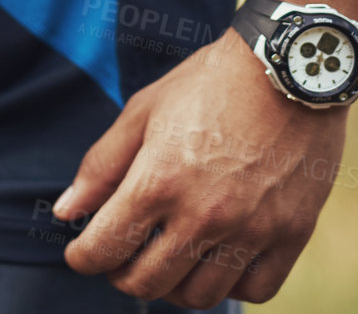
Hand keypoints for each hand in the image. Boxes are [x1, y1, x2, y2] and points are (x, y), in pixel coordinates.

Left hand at [54, 29, 348, 307]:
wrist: (286, 66)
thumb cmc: (208, 83)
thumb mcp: (143, 111)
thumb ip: (101, 166)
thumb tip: (66, 212)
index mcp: (158, 181)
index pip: (104, 250)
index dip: (83, 258)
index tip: (83, 253)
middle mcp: (204, 214)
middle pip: (147, 283)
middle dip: (122, 274)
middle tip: (125, 253)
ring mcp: (251, 229)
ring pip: (199, 296)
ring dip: (175, 284)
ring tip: (170, 256)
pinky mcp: (292, 233)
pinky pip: (255, 290)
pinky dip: (232, 283)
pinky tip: (220, 257)